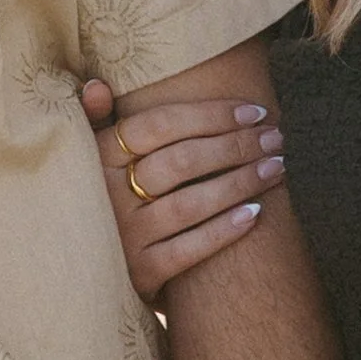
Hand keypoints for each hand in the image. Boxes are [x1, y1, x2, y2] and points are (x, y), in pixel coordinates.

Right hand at [80, 79, 286, 297]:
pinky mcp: (139, 273)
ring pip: (190, 204)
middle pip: (182, 161)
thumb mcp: (85, 156)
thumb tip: (97, 86)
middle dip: (236, 146)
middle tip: (275, 139)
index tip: (254, 112)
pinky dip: (223, 231)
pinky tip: (255, 213)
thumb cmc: (100, 197)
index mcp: (98, 156)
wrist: (85, 268)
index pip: (159, 124)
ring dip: (240, 183)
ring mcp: (125, 237)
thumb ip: (91, 118)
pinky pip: (188, 250)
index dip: (211, 114)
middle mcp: (108, 195)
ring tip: (275, 168)